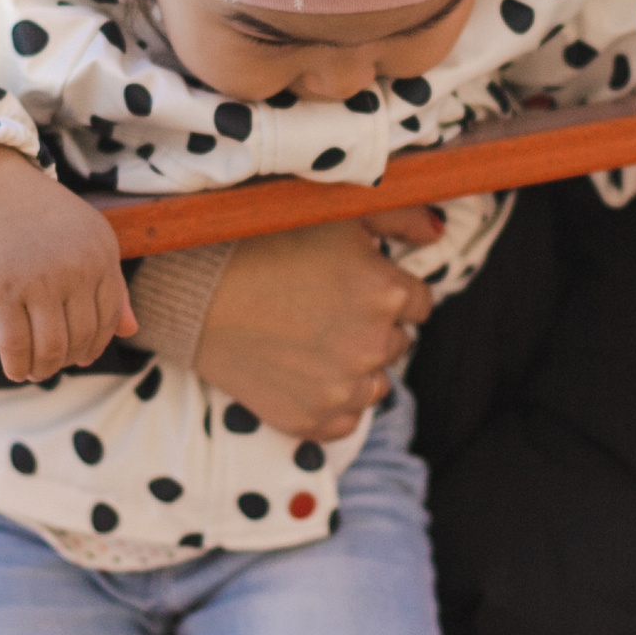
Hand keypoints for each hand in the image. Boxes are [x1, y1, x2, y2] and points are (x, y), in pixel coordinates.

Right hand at [0, 146, 136, 379]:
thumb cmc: (45, 223)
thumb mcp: (90, 243)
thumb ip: (113, 287)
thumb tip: (131, 331)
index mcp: (101, 256)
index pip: (109, 318)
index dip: (96, 344)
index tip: (82, 356)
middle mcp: (75, 270)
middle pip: (81, 337)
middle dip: (68, 359)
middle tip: (54, 365)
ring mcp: (38, 281)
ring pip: (51, 347)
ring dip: (45, 369)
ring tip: (37, 371)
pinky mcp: (2, 291)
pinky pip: (15, 344)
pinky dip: (17, 365)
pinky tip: (16, 369)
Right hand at [191, 211, 441, 438]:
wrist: (196, 290)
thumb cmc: (265, 241)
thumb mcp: (339, 213)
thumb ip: (401, 215)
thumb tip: (438, 233)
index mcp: (389, 293)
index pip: (417, 302)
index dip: (385, 291)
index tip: (351, 286)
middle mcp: (374, 345)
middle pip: (396, 343)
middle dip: (370, 327)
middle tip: (323, 309)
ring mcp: (343, 388)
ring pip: (375, 384)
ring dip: (356, 367)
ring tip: (312, 341)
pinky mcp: (310, 420)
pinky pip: (345, 421)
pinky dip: (332, 404)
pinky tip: (304, 376)